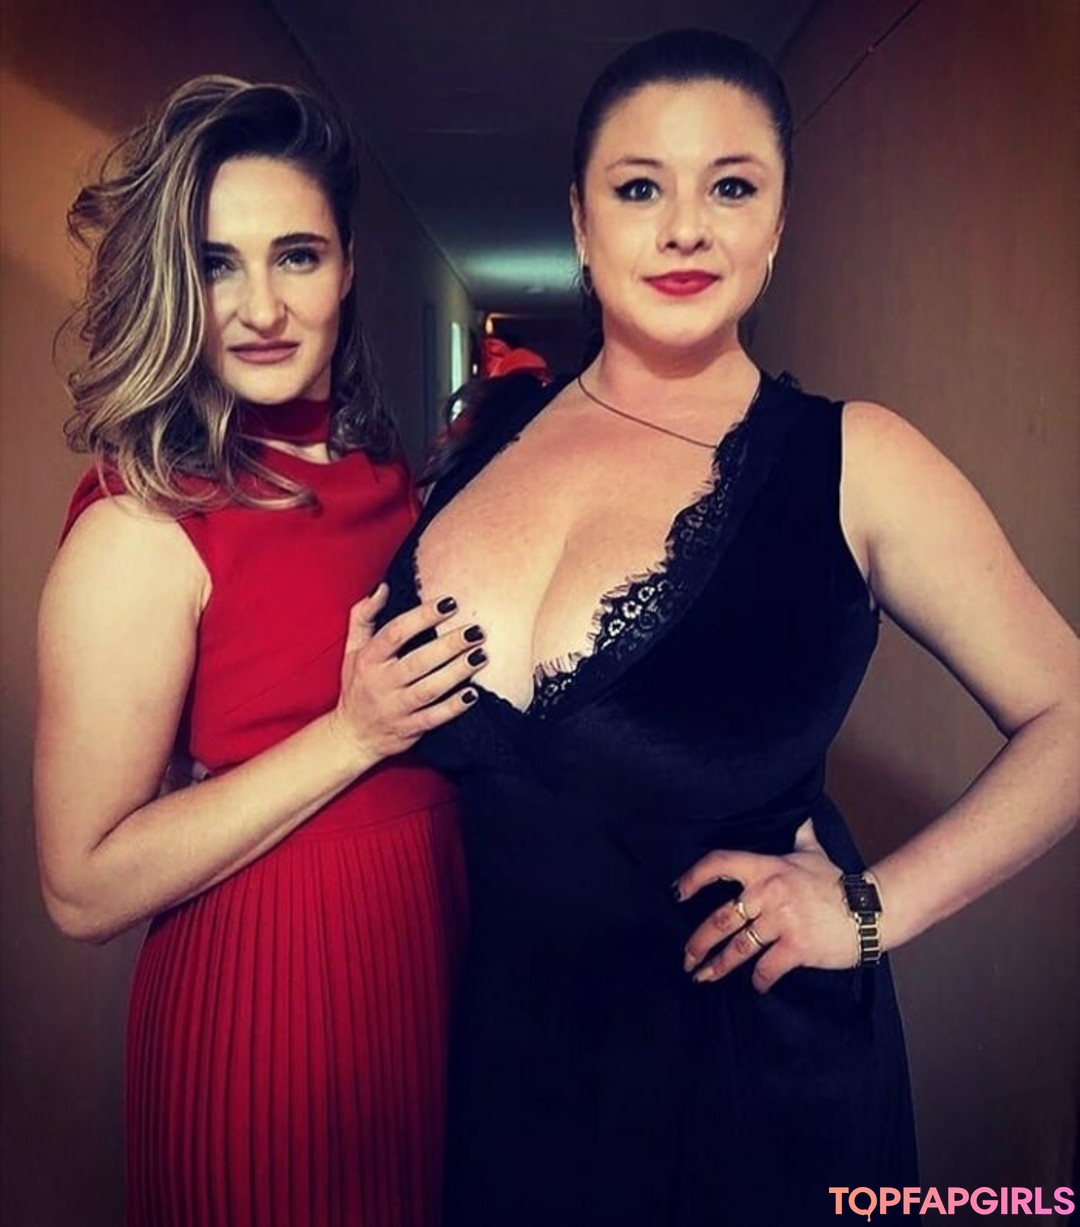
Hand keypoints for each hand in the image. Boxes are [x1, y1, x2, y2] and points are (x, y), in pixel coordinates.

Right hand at [329, 584, 486, 762]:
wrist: (351, 735)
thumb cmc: (357, 684)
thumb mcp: (352, 649)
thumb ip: (364, 616)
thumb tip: (383, 587)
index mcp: (368, 659)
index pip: (396, 633)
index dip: (423, 616)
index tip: (450, 603)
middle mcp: (381, 683)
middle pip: (418, 661)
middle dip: (449, 645)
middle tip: (476, 631)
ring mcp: (395, 708)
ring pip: (429, 689)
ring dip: (457, 672)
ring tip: (481, 656)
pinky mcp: (409, 729)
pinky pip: (434, 718)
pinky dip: (453, 707)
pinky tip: (473, 694)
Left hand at [675, 819, 858, 992]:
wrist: (872, 910)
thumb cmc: (839, 883)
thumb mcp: (815, 854)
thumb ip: (802, 837)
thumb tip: (802, 818)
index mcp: (767, 868)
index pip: (720, 863)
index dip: (694, 877)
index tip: (678, 893)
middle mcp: (768, 893)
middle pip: (720, 919)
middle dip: (698, 942)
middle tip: (687, 957)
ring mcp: (781, 921)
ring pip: (738, 948)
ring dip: (717, 966)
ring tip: (703, 977)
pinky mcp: (796, 947)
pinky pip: (766, 967)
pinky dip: (759, 980)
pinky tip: (756, 986)